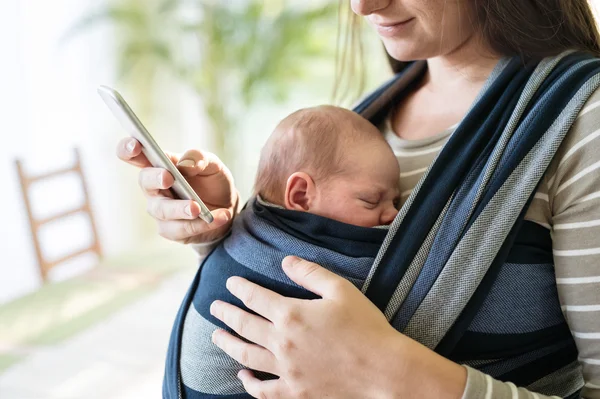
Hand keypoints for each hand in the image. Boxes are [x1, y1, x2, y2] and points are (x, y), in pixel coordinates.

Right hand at [116, 138, 237, 243]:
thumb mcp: (213, 165)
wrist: (226, 208)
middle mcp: (154, 187)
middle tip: (169, 178)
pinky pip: (181, 229)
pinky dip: (201, 224)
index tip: (135, 145)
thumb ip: (200, 159)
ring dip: (181, 208)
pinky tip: (220, 217)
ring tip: (198, 208)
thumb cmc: (212, 182)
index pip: (135, 155)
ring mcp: (160, 210)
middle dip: (156, 179)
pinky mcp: (170, 230)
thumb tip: (186, 164)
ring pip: (163, 210)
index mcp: (160, 165)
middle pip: (145, 182)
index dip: (128, 149)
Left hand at [209, 256, 406, 398]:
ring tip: (216, 336)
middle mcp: (282, 343)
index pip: (255, 297)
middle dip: (226, 314)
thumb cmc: (366, 327)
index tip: (230, 283)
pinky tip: (243, 376)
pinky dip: (249, 383)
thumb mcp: (341, 290)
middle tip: (215, 308)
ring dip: (227, 344)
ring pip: (246, 355)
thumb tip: (286, 261)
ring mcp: (286, 370)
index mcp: (291, 314)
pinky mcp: (295, 392)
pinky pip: (264, 391)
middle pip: (244, 325)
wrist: (384, 370)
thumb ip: (310, 273)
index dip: (240, 288)